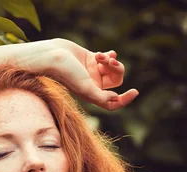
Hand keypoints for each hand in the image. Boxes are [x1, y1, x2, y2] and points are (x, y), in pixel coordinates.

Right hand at [23, 39, 138, 110]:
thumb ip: (101, 97)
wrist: (52, 56)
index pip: (112, 102)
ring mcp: (92, 71)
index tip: (135, 91)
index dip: (125, 99)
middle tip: (110, 62)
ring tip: (102, 56)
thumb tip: (115, 99)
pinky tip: (107, 53)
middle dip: (117, 70)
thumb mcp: (85, 87)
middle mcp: (93, 84)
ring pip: (112, 68)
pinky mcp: (90, 58)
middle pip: (115, 81)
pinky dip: (110, 56)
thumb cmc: (66, 73)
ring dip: (111, 61)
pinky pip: (107, 58)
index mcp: (91, 95)